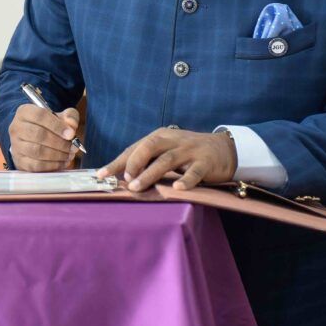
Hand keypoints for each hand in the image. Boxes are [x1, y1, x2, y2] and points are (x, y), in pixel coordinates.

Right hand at [7, 104, 79, 171]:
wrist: (32, 137)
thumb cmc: (48, 125)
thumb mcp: (59, 116)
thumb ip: (69, 117)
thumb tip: (72, 125)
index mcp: (24, 112)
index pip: (40, 116)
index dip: (57, 125)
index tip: (71, 134)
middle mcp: (16, 128)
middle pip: (38, 135)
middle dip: (60, 143)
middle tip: (73, 147)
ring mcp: (16, 145)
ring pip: (37, 151)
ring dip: (57, 155)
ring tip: (69, 155)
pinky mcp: (19, 161)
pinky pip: (36, 165)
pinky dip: (52, 165)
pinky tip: (62, 162)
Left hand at [96, 127, 236, 191]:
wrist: (224, 148)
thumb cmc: (188, 152)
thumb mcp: (167, 150)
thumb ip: (148, 160)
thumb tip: (122, 176)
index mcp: (160, 136)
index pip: (134, 148)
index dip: (117, 161)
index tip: (101, 175)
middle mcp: (173, 140)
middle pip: (149, 147)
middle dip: (134, 163)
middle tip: (123, 179)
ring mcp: (189, 150)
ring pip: (167, 160)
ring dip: (150, 174)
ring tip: (137, 187)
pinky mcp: (205, 162)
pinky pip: (194, 172)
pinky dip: (186, 179)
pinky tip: (177, 188)